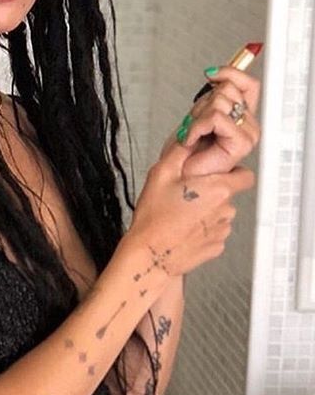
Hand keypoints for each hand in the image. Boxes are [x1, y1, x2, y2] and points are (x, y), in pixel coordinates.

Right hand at [128, 141, 255, 276]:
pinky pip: (213, 231)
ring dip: (207, 211)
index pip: (245, 175)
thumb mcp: (160, 174)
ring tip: (181, 213)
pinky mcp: (215, 246)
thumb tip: (189, 138)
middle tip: (186, 193)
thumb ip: (180, 152)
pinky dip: (202, 229)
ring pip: (221, 213)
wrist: (150, 256)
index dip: (234, 171)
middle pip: (229, 194)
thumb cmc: (155, 218)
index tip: (218, 172)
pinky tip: (183, 227)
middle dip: (212, 191)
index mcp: (217, 188)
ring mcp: (221, 230)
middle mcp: (225, 209)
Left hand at [158, 66, 261, 177]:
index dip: (229, 72)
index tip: (210, 74)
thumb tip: (215, 72)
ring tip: (194, 134)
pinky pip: (216, 118)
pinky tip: (192, 139)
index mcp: (241, 116)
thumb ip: (212, 95)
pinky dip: (196, 127)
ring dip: (197, 117)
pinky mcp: (241, 143)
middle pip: (229, 89)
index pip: (248, 84)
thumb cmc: (186, 152)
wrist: (178, 174)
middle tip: (195, 124)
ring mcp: (248, 134)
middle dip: (202, 104)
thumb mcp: (198, 114)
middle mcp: (248, 124)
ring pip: (220, 102)